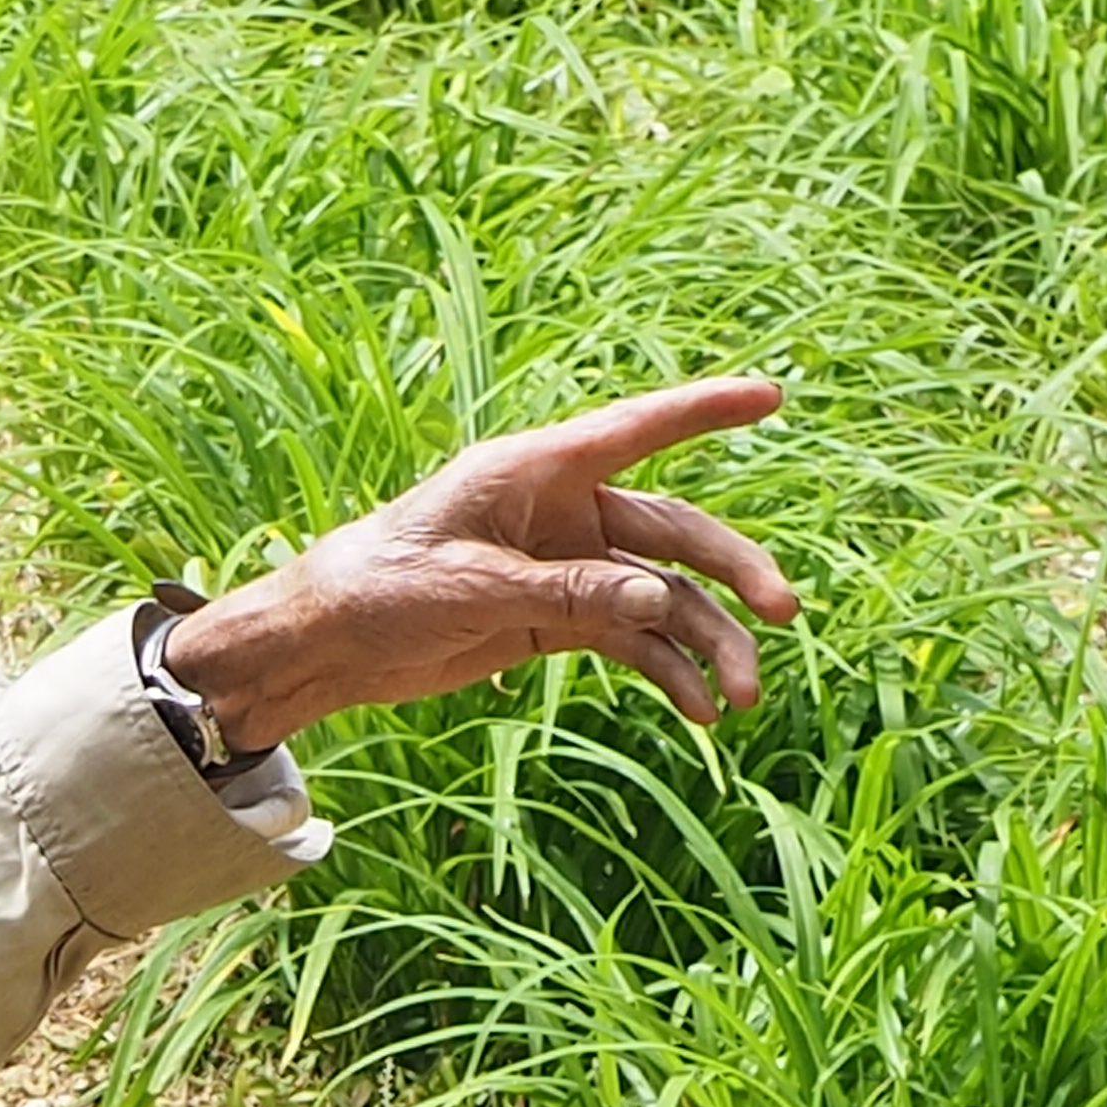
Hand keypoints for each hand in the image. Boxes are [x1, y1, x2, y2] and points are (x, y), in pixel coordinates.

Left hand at [159, 377, 799, 747]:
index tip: (773, 396)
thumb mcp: (469, 587)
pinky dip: (665, 671)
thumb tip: (658, 600)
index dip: (705, 411)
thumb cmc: (377, 587)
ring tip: (739, 697)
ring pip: (660, 596)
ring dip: (705, 642)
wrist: (324, 644)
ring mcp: (564, 566)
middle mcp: (562, 512)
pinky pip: (629, 638)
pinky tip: (697, 710)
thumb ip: (565, 591)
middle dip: (731, 573)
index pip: (636, 431)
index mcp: (535, 472)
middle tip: (783, 613)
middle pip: (672, 533)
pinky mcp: (554, 617)